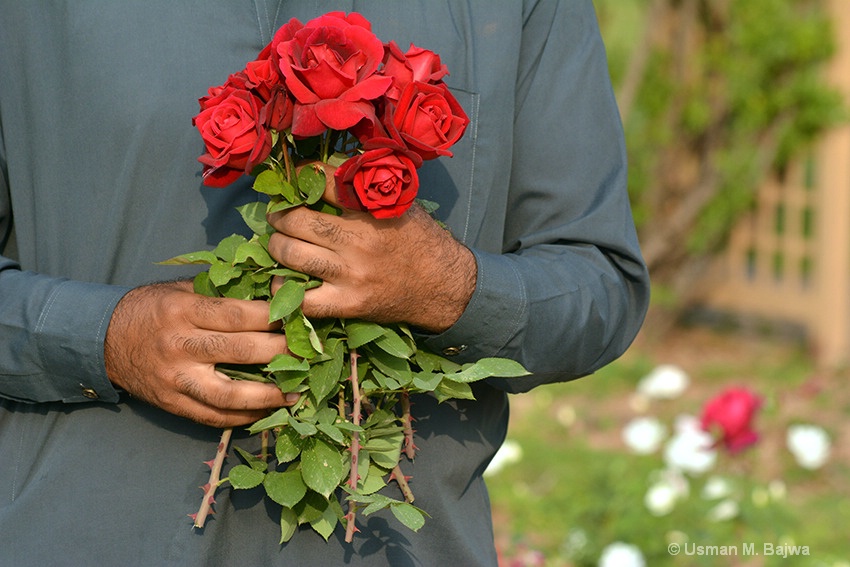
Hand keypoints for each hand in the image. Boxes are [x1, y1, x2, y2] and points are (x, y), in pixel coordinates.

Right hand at [104, 280, 296, 426]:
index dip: (274, 318)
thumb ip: (221, 292)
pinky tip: (268, 411)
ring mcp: (175, 379)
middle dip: (280, 353)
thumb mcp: (181, 289)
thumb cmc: (152, 308)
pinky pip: (213, 416)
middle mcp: (179, 346)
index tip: (301, 317)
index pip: (238, 315)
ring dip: (268, 396)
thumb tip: (271, 290)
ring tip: (297, 393)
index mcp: (183, 311)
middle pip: (240, 352)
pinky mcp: (172, 404)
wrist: (103, 340)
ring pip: (228, 395)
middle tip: (309, 353)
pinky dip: (244, 417)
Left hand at [266, 164, 476, 332]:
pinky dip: (284, 288)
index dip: (300, 175)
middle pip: (298, 221)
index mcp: (372, 210)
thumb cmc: (420, 240)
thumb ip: (367, 187)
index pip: (324, 182)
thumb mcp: (401, 203)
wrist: (444, 285)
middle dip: (279, 216)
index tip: (291, 178)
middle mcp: (359, 241)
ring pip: (293, 255)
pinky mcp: (349, 304)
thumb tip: (326, 169)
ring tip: (278, 241)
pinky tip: (282, 279)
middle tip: (277, 215)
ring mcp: (351, 275)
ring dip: (276, 246)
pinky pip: (303, 299)